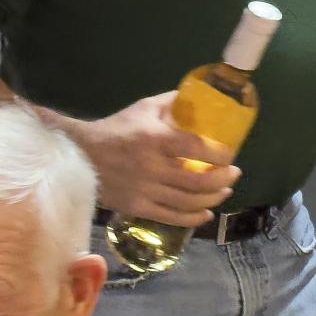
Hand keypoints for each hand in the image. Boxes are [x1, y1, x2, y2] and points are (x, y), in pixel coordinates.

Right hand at [66, 92, 239, 226]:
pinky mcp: (138, 208)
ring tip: (224, 192)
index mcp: (156, 139)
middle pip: (198, 180)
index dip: (220, 153)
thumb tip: (198, 98)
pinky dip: (194, 218)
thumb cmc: (115, 129)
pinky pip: (172, 218)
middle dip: (223, 179)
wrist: (81, 156)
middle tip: (234, 174)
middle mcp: (153, 167)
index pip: (197, 147)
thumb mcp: (143, 108)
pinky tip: (206, 214)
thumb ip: (172, 103)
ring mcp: (145, 190)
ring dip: (213, 199)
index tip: (230, 154)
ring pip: (189, 202)